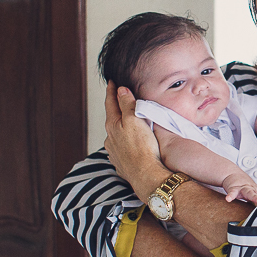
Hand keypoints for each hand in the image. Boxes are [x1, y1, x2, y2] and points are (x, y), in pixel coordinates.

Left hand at [104, 82, 165, 198]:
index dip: (112, 91)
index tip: (112, 81)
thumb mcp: (135, 120)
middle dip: (116, 108)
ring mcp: (115, 152)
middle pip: (113, 118)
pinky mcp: (122, 163)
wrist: (146, 175)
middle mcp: (110, 138)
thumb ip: (127, 104)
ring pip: (116, 134)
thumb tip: (120, 90)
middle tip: (120, 98)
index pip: (111, 103)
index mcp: (113, 125)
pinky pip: (121, 147)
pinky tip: (131, 143)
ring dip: (121, 126)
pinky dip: (125, 141)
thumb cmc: (143, 148)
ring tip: (128, 122)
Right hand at [220, 172, 256, 203]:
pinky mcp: (233, 188)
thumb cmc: (242, 184)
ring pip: (248, 192)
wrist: (230, 174)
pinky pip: (232, 193)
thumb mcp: (252, 190)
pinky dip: (230, 196)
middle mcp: (250, 189)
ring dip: (254, 197)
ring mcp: (242, 188)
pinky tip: (228, 199)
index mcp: (255, 190)